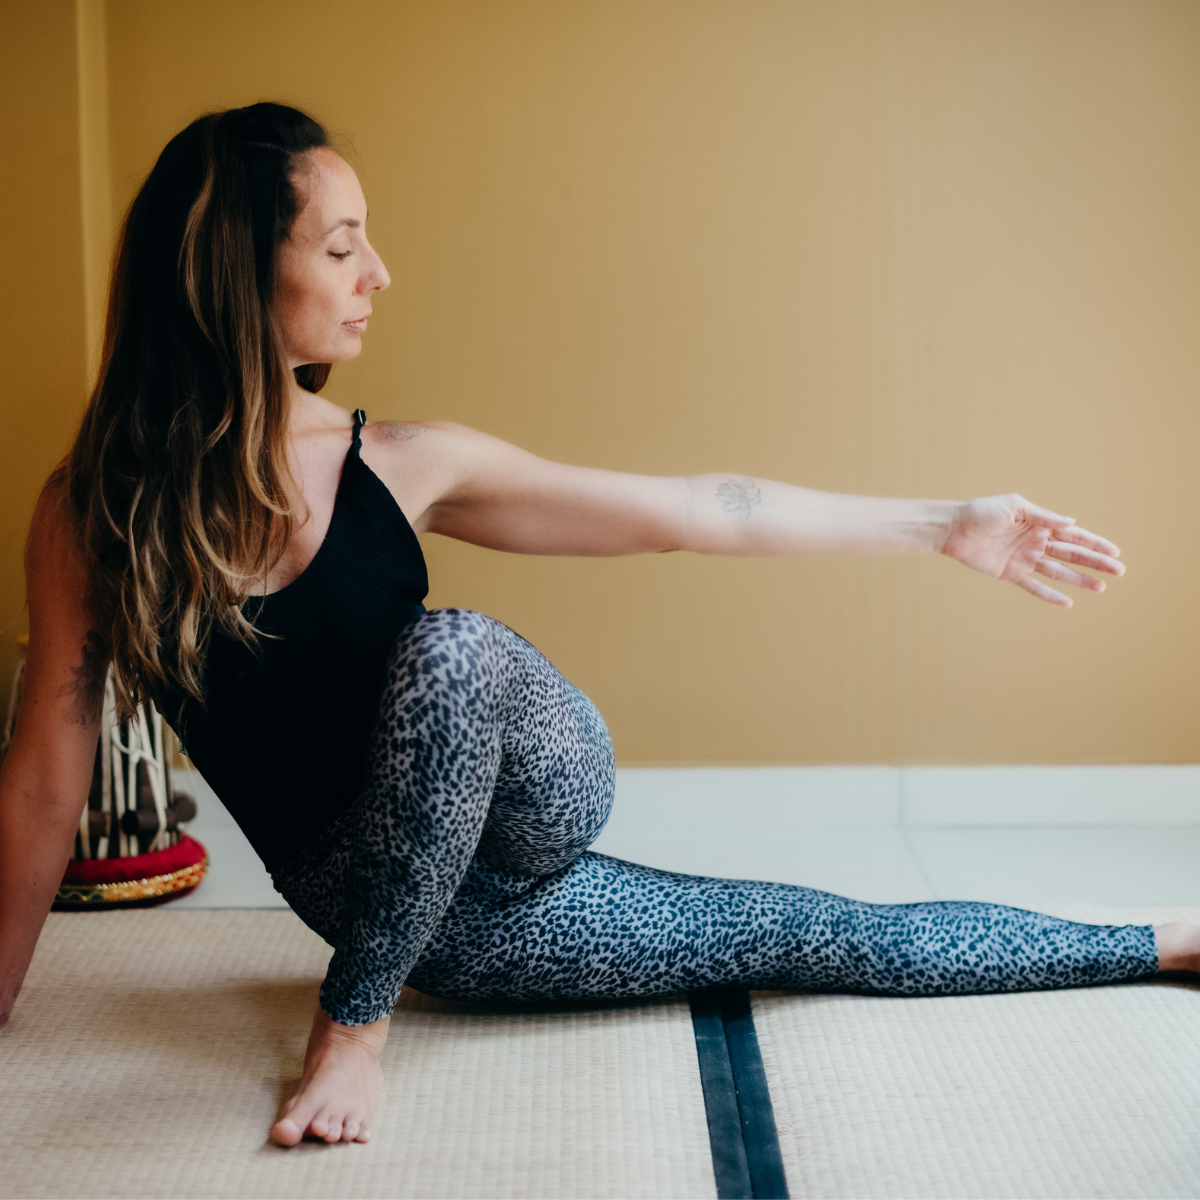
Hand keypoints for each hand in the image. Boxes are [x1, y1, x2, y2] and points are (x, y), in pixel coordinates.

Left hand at [940, 493, 1123, 606]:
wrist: (953, 529)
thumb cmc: (982, 512)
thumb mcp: (1015, 507)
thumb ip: (1043, 517)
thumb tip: (1072, 522)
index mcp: (1039, 524)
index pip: (1073, 535)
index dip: (1094, 543)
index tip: (1114, 551)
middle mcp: (1035, 542)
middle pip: (1071, 554)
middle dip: (1095, 562)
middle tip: (1118, 571)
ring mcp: (1024, 559)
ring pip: (1058, 572)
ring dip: (1079, 579)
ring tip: (1100, 587)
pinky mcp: (1010, 573)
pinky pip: (1034, 586)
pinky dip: (1050, 595)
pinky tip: (1068, 602)